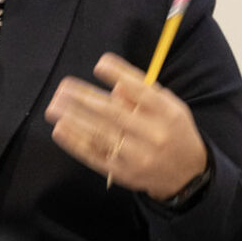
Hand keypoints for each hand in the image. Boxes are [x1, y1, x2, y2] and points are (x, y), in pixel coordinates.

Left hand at [44, 53, 207, 200]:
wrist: (187, 176)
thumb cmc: (172, 130)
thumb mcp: (169, 107)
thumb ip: (144, 93)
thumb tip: (115, 86)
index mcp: (167, 114)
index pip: (142, 92)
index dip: (120, 76)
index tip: (99, 64)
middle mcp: (153, 135)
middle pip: (114, 114)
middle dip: (85, 99)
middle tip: (63, 87)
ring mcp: (137, 156)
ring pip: (101, 135)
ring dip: (74, 119)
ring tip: (54, 106)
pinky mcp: (123, 173)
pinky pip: (95, 156)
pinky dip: (75, 142)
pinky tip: (60, 129)